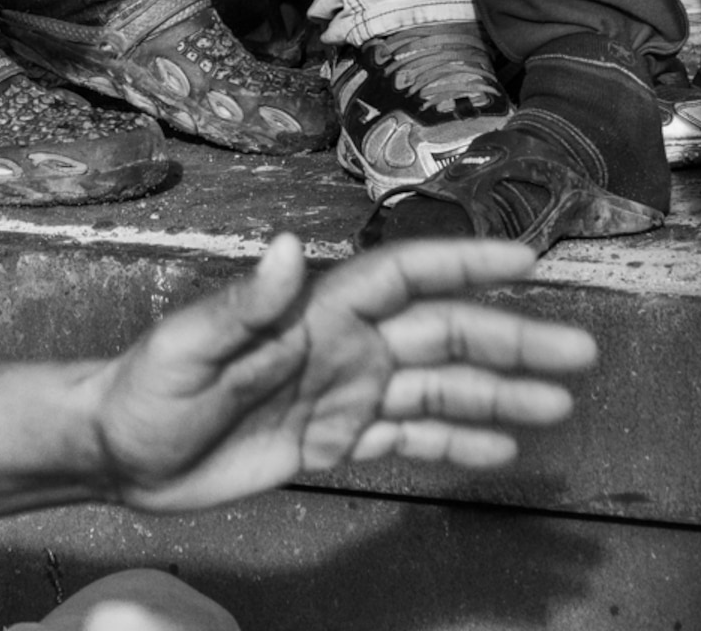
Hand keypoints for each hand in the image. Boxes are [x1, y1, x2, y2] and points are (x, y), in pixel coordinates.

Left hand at [92, 230, 592, 512]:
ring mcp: (345, 393)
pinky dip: (457, 442)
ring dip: (500, 394)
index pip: (406, 276)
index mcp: (318, 312)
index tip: (526, 261)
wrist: (122, 454)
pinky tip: (502, 450)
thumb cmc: (149, 388)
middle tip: (578, 353)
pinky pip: (409, 437)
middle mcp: (344, 345)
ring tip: (560, 405)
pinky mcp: (335, 442)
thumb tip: (286, 246)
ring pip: (440, 387)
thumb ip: (246, 303)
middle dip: (511, 340)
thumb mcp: (189, 345)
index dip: (464, 265)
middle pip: (444, 333)